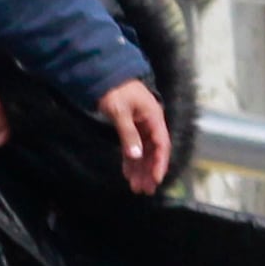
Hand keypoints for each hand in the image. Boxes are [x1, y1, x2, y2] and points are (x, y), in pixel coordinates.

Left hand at [101, 76, 174, 194]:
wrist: (103, 74)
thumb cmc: (114, 90)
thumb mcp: (119, 111)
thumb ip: (128, 133)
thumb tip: (135, 155)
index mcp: (154, 117)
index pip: (161, 145)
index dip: (159, 163)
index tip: (156, 179)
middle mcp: (150, 123)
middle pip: (153, 151)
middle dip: (149, 171)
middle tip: (144, 190)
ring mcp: (141, 125)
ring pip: (143, 151)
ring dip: (139, 169)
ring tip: (136, 187)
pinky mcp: (130, 126)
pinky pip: (133, 146)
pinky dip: (130, 160)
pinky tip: (127, 173)